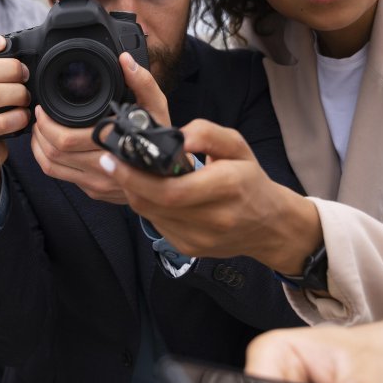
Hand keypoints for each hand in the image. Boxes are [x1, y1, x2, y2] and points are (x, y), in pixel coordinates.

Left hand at [31, 53, 167, 202]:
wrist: (172, 177)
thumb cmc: (163, 140)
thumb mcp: (158, 109)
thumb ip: (142, 83)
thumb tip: (125, 60)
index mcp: (115, 146)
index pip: (66, 140)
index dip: (48, 124)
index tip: (44, 109)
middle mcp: (105, 169)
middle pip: (54, 154)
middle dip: (40, 132)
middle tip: (39, 115)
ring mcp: (98, 184)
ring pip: (53, 167)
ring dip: (39, 147)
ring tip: (40, 128)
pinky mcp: (93, 191)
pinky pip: (61, 177)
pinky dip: (47, 160)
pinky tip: (48, 146)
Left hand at [99, 119, 320, 271]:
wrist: (270, 226)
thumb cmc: (250, 181)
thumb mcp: (237, 147)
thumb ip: (207, 133)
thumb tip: (178, 134)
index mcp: (227, 187)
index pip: (170, 189)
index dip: (134, 176)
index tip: (113, 158)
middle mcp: (212, 218)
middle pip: (152, 203)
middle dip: (126, 181)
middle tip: (112, 161)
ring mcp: (198, 239)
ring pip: (149, 214)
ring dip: (135, 192)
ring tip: (130, 172)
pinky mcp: (188, 249)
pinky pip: (157, 224)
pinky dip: (149, 206)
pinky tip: (152, 192)